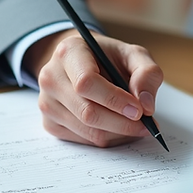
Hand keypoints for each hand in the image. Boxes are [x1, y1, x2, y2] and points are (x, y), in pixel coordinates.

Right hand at [27, 31, 163, 146]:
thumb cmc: (108, 59)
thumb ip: (146, 73)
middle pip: (87, 112)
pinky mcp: (49, 122)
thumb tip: (146, 105)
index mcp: (69, 52)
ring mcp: (46, 102)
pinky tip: (116, 126)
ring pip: (87, 130)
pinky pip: (82, 140)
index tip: (139, 110)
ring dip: (117, 133)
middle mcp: (50, 77)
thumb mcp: (133, 55)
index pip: (86, 82)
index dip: (114, 100)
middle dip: (122, 123)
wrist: (82, 64)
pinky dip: (106, 138)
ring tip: (135, 125)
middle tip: (146, 125)